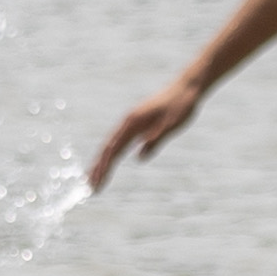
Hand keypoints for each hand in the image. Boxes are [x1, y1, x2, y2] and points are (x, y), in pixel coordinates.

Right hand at [87, 73, 206, 189]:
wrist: (186, 88)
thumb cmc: (181, 105)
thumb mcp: (171, 124)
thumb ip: (155, 139)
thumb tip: (139, 157)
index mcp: (133, 122)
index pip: (113, 149)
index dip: (104, 167)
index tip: (97, 182)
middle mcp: (128, 122)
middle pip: (108, 149)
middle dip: (98, 168)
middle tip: (90, 187)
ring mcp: (132, 123)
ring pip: (112, 146)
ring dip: (103, 163)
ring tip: (95, 179)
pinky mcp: (138, 125)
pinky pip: (121, 143)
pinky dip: (113, 155)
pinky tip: (109, 165)